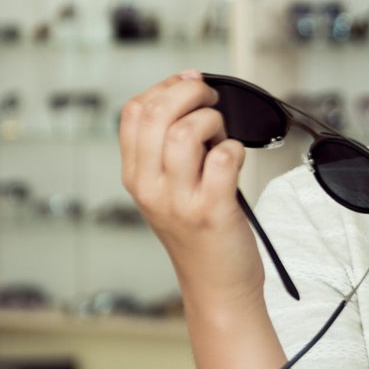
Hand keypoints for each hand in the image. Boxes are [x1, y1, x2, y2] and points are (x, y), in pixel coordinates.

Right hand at [118, 71, 263, 318]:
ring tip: (221, 136)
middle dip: (190, 94)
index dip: (165, 87)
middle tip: (211, 102)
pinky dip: (234, 149)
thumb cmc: (199, 232)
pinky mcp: (211, 210)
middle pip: (157, 114)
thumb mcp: (167, 189)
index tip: (189, 83)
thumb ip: (167, 146)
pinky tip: (234, 159)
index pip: (134, 112)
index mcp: (135, 176)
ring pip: (185, 132)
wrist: (216, 284)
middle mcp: (150, 187)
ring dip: (212, 122)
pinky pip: (222, 158)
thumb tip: (190, 89)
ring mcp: (178, 200)